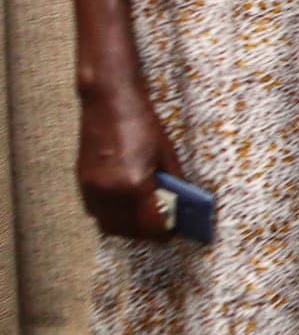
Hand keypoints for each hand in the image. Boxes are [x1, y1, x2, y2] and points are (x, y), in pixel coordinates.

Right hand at [77, 69, 182, 241]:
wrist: (108, 100)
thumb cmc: (142, 122)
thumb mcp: (167, 153)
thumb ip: (173, 182)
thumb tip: (180, 205)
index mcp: (134, 183)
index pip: (150, 224)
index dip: (164, 232)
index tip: (174, 232)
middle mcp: (110, 191)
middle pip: (128, 230)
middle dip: (147, 233)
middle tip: (163, 229)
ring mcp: (91, 188)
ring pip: (108, 225)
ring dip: (127, 228)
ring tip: (145, 221)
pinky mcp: (81, 181)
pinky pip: (96, 212)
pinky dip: (110, 216)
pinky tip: (125, 208)